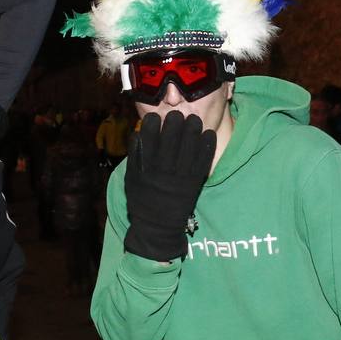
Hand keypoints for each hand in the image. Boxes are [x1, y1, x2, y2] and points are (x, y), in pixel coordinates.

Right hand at [123, 112, 215, 261]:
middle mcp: (163, 173)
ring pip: (188, 150)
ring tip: (194, 119)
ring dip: (192, 132)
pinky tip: (209, 134)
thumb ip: (134, 156)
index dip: (152, 127)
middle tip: (177, 113)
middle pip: (171, 143)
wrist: (157, 226)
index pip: (149, 143)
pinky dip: (206, 148)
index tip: (154, 115)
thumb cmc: (142, 199)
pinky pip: (202, 163)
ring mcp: (180, 178)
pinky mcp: (194, 184)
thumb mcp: (131, 179)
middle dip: (174, 125)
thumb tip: (137, 132)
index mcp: (146, 170)